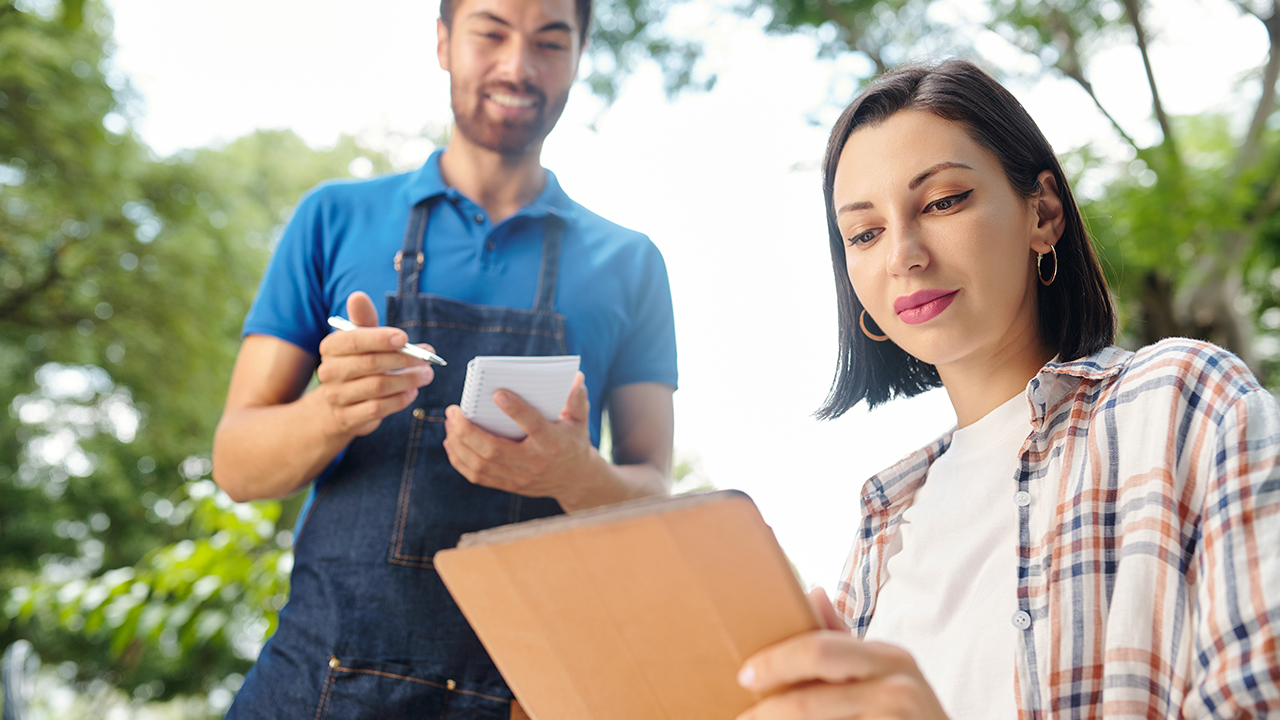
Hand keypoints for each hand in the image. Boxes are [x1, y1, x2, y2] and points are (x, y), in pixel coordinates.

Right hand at [314, 291, 435, 437]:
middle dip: (403, 360)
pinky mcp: (347, 418)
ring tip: (426, 375)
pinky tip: (411, 392)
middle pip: (370, 364)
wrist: (337, 405)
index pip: (355, 339)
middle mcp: (328, 372)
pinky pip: (378, 409)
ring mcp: (336, 397)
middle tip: (426, 359)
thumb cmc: (356, 364)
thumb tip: (358, 296)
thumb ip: (364, 320)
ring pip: (378, 387)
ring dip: (408, 380)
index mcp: (330, 347)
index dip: (381, 338)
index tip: (405, 338)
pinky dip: (399, 400)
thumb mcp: (360, 340)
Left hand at [442, 372, 606, 507]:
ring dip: (459, 444)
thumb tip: (576, 378)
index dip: (516, 410)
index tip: (497, 393)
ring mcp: (519, 477)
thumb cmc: (574, 442)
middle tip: (453, 410)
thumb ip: (576, 399)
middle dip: (468, 430)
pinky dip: (459, 460)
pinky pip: (477, 476)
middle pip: (494, 450)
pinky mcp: (508, 485)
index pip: (533, 426)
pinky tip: (451, 442)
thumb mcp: (580, 420)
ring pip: (480, 465)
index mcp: (553, 443)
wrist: (575, 480)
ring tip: (450, 422)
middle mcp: (534, 463)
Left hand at [735, 589, 948, 719]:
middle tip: (743, 716)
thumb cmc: (908, 713)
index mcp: (888, 656)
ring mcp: (899, 718)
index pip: (819, 651)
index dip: (776, 662)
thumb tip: (812, 590)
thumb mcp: (884, 672)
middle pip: (812, 698)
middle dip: (770, 709)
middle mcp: (897, 687)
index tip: (745, 676)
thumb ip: (844, 640)